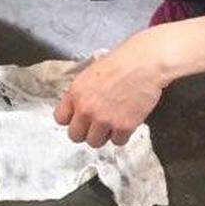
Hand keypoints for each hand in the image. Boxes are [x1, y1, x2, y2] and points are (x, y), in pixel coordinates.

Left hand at [54, 31, 172, 147]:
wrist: (144, 63)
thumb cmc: (120, 62)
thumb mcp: (90, 74)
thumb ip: (81, 94)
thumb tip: (78, 109)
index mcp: (75, 93)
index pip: (60, 119)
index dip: (71, 119)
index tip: (80, 118)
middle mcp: (86, 109)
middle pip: (75, 136)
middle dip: (86, 132)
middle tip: (97, 125)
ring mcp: (104, 119)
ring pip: (95, 143)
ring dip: (104, 135)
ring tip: (113, 123)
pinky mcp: (123, 126)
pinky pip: (117, 142)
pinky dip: (122, 135)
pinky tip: (127, 122)